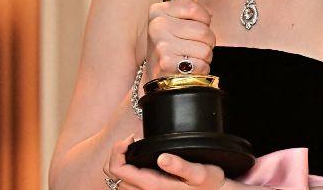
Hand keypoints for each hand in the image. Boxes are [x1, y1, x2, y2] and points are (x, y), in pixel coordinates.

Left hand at [105, 134, 225, 189]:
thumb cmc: (209, 184)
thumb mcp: (200, 173)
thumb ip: (181, 166)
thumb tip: (162, 157)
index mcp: (152, 185)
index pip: (118, 170)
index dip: (117, 151)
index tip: (131, 137)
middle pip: (113, 174)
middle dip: (116, 153)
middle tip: (132, 139)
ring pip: (119, 179)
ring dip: (120, 160)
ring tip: (134, 146)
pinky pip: (128, 182)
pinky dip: (127, 167)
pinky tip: (140, 157)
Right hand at [146, 0, 215, 79]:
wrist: (157, 80)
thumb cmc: (170, 51)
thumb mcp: (173, 25)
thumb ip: (190, 15)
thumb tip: (210, 14)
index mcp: (158, 11)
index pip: (194, 8)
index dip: (204, 20)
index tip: (196, 29)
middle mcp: (158, 26)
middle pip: (204, 30)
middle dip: (207, 42)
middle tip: (194, 49)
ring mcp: (162, 44)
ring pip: (205, 49)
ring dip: (204, 58)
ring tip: (191, 59)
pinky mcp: (167, 63)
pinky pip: (201, 65)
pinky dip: (201, 70)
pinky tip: (189, 70)